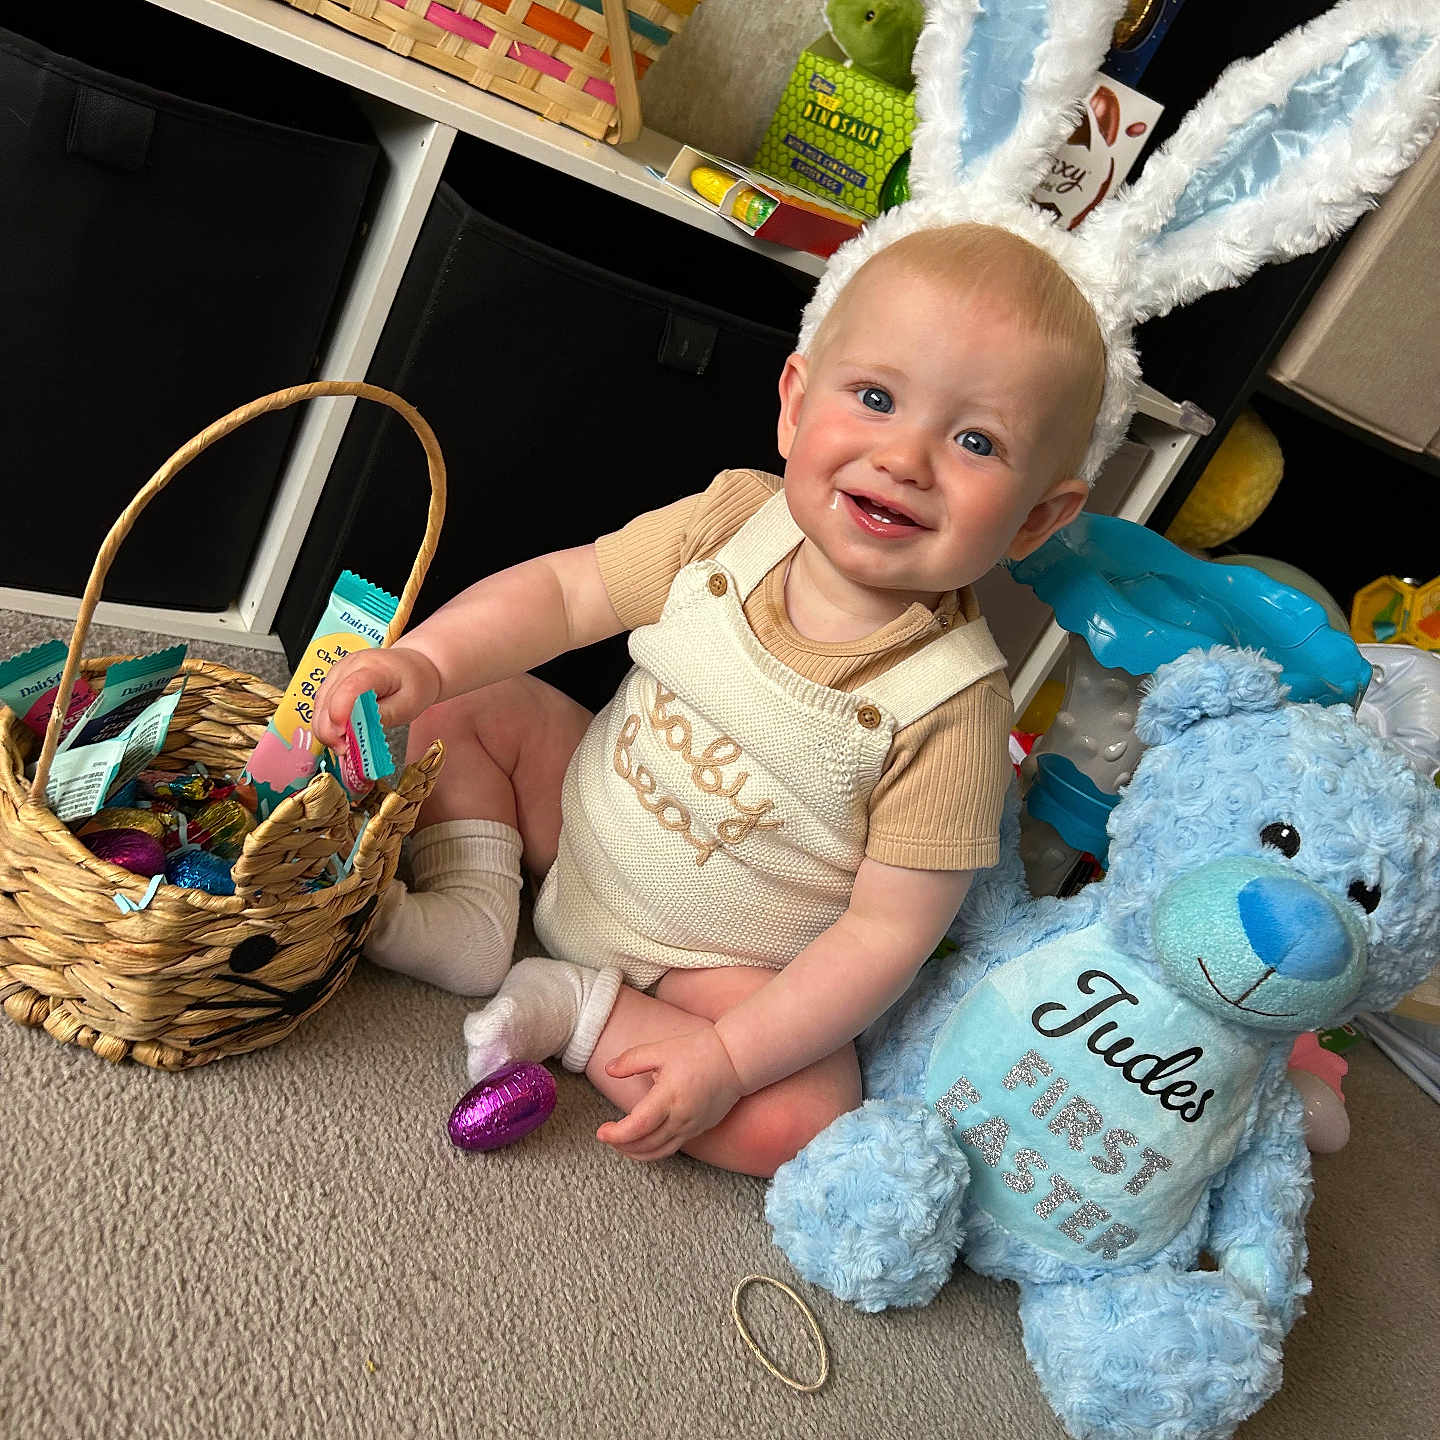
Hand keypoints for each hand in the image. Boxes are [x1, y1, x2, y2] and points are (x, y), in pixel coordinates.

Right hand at [311, 644, 442, 748]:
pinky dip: (327, 723)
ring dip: (327, 730)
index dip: (341, 714)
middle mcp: (349, 666)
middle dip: (331, 731)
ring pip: (319, 706)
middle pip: (327, 701)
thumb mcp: (409, 706)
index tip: (344, 736)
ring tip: (346, 745)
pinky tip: (341, 734)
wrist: (414, 667)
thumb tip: (359, 734)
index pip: (350, 688)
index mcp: (373, 668)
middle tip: (347, 750)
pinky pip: (321, 705)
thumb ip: (383, 718)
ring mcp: (338, 672)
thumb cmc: (414, 684)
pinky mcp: (332, 681)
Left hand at [596, 1027, 742, 1161]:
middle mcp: (681, 1118)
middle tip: (606, 1137)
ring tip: (621, 1143)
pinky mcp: (700, 1128)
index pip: (636, 1127)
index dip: (616, 1134)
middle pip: (645, 1145)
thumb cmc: (699, 1050)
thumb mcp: (661, 1049)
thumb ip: (631, 1060)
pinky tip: (644, 1140)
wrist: (736, 1059)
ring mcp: (692, 1126)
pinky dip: (654, 1149)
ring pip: (659, 1152)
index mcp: (669, 1097)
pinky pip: (673, 1147)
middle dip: (621, 1146)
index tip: (601, 1131)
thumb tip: (608, 1070)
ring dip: (636, 1153)